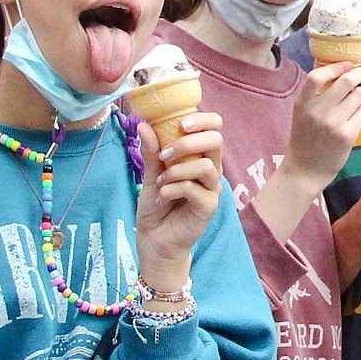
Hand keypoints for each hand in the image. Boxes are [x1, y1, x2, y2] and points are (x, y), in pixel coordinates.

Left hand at [135, 111, 224, 291]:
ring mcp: (211, 189)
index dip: (203, 119)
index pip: (215, 128)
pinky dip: (173, 188)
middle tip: (166, 153)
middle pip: (216, 141)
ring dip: (177, 170)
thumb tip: (143, 124)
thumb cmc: (156, 206)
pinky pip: (194, 189)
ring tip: (160, 180)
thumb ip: (151, 152)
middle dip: (188, 142)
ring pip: (206, 166)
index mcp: (200, 157)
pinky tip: (163, 195)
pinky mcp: (208, 207)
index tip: (181, 122)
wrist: (154, 239)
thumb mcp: (150, 175)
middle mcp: (210, 170)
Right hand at [286, 63, 360, 184]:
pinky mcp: (347, 136)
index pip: (317, 76)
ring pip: (359, 95)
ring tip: (352, 106)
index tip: (346, 65)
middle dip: (359, 74)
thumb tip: (330, 65)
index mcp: (302, 104)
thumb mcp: (302, 113)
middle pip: (346, 82)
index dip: (335, 67)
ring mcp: (333, 124)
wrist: (305, 171)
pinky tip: (353, 120)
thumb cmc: (304, 139)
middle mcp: (317, 112)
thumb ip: (314, 92)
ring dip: (359, 96)